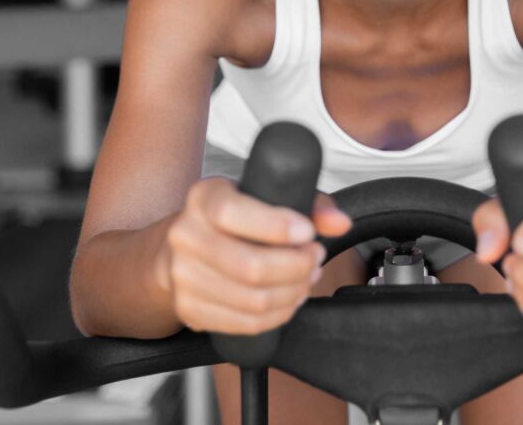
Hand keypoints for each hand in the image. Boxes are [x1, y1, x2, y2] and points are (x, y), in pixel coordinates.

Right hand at [161, 177, 351, 334]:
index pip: (232, 213)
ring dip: (292, 293)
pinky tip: (288, 300)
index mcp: (204, 199)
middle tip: (314, 259)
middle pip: (250, 266)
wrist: (184, 248)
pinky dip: (277, 315)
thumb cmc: (233, 220)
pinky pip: (245, 323)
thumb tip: (338, 222)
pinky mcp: (189, 308)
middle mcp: (186, 235)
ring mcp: (183, 276)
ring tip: (305, 279)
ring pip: (253, 300)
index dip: (276, 227)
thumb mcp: (266, 198)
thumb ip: (308, 204)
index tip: (307, 233)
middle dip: (296, 267)